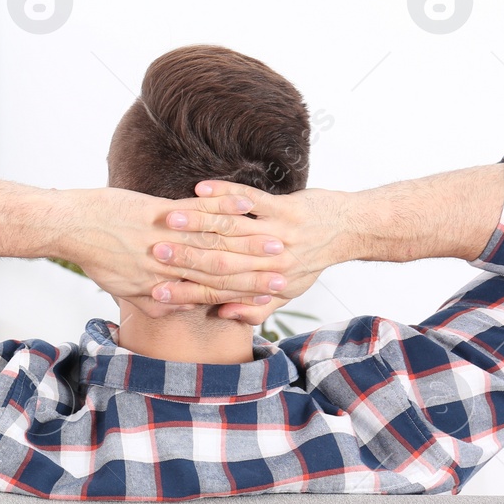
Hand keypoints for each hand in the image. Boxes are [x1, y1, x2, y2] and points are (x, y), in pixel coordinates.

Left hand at [60, 186, 290, 315]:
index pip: (210, 295)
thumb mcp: (124, 289)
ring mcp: (162, 240)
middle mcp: (165, 268)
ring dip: (248, 241)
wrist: (69, 227)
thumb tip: (176, 308)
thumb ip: (153, 301)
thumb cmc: (95, 256)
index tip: (271, 294)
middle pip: (219, 272)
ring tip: (278, 239)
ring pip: (212, 243)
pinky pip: (194, 212)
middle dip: (256, 272)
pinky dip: (220, 208)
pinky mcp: (155, 213)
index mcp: (160, 287)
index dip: (243, 296)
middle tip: (288, 270)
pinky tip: (242, 205)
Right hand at [152, 181, 353, 323]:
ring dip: (198, 223)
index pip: (220, 292)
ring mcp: (281, 234)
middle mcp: (274, 263)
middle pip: (220, 261)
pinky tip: (200, 189)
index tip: (155, 292)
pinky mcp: (286, 208)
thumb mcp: (286, 290)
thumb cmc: (312, 260)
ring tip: (169, 221)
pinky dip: (224, 194)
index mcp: (268, 285)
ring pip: (231, 230)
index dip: (186, 294)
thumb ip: (255, 308)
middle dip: (184, 257)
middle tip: (154, 253)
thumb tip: (222, 314)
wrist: (349, 229)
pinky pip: (249, 200)